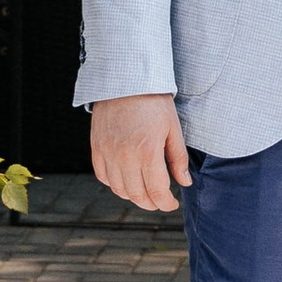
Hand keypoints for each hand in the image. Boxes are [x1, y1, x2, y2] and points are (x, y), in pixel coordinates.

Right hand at [92, 95, 190, 212]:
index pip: (157, 191)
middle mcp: (125, 156)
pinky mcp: (96, 147)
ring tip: (145, 192)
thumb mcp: (173, 127)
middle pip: (137, 195)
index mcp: (148, 152)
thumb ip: (178, 158)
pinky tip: (126, 179)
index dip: (166, 203)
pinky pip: (102, 176)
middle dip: (151, 203)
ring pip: (119, 189)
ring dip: (133, 196)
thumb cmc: (153, 101)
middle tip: (160, 201)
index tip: (172, 204)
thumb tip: (184, 183)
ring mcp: (108, 152)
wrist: (125, 78)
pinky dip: (114, 183)